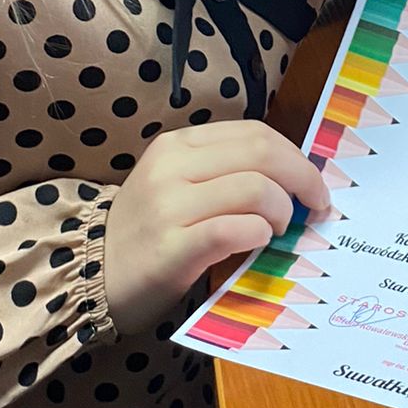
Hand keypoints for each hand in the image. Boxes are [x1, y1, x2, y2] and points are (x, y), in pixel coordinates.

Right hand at [104, 124, 331, 331]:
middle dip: (303, 179)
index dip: (296, 156)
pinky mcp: (173, 247)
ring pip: (256, 188)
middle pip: (262, 154)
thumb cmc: (148, 233)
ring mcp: (170, 205)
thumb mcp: (178, 185)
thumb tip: (294, 177)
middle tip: (315, 205)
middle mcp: (172, 166)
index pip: (255, 133)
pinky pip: (236, 229)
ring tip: (276, 230)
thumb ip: (225, 172)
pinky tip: (258, 242)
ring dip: (282, 211)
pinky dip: (259, 234)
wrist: (92, 274)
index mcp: (178, 145)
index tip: (312, 183)